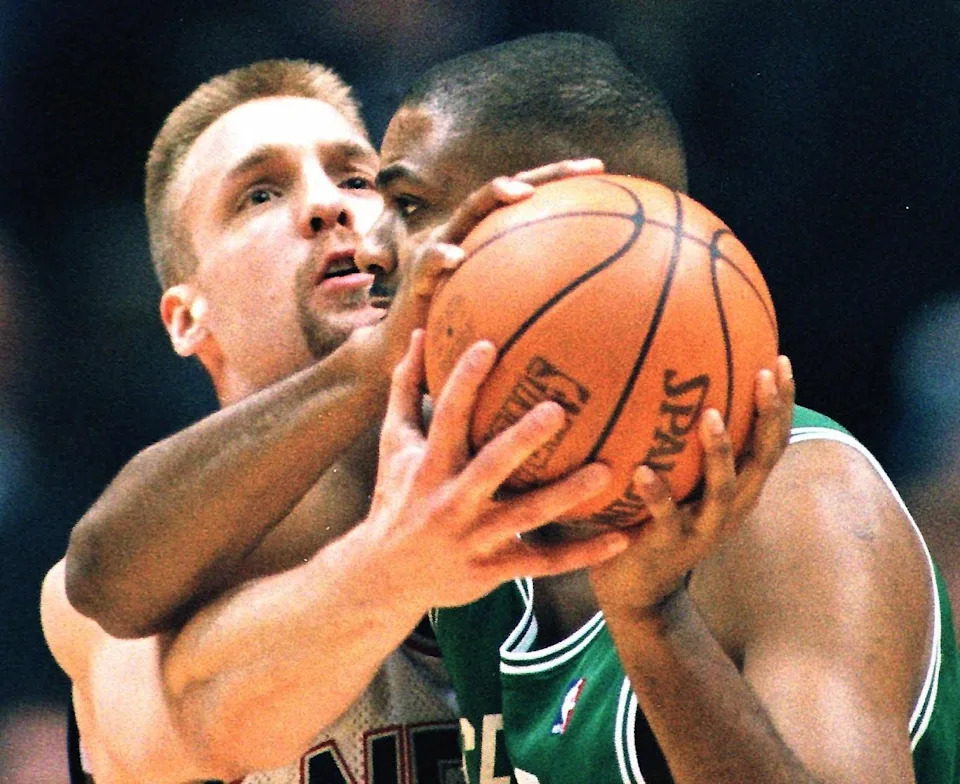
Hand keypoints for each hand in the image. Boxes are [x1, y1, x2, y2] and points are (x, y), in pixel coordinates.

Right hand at [365, 329, 629, 611]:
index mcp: (428, 467)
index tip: (489, 345)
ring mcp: (475, 539)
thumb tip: (418, 333)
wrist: (387, 577)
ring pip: (527, 516)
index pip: (445, 418)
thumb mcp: (394, 445)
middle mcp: (451, 502)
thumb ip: (407, 390)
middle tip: (558, 409)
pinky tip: (622, 539)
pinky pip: (545, 562)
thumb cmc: (397, 497)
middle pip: (490, 467)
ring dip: (567, 495)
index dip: (464, 382)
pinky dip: (584, 554)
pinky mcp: (495, 569)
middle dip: (522, 440)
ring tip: (608, 471)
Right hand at [378, 159, 605, 364]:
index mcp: (489, 238)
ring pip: (468, 211)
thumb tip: (590, 316)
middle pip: (507, 192)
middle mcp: (468, 233)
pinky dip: (442, 257)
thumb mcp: (506, 322)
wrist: (411, 352)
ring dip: (492, 197)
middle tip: (582, 169)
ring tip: (520, 193)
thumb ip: (538, 310)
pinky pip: (430, 263)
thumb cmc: (465, 339)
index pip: (528, 200)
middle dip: (544, 175)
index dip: (561, 180)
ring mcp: (442, 250)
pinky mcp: (418, 277)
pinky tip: (457, 258)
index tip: (600, 168)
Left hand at [589, 356, 795, 619]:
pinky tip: (640, 471)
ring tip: (711, 415)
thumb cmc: (654, 520)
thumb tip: (665, 386)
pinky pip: (664, 517)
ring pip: (722, 488)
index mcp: (738, 488)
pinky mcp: (668, 547)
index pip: (771, 441)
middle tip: (765, 374)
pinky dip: (656, 494)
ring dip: (720, 451)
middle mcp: (731, 506)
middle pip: (763, 458)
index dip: (781, 404)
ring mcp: (702, 528)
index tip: (781, 359)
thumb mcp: (679, 482)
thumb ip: (681, 443)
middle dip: (769, 416)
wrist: (638, 590)